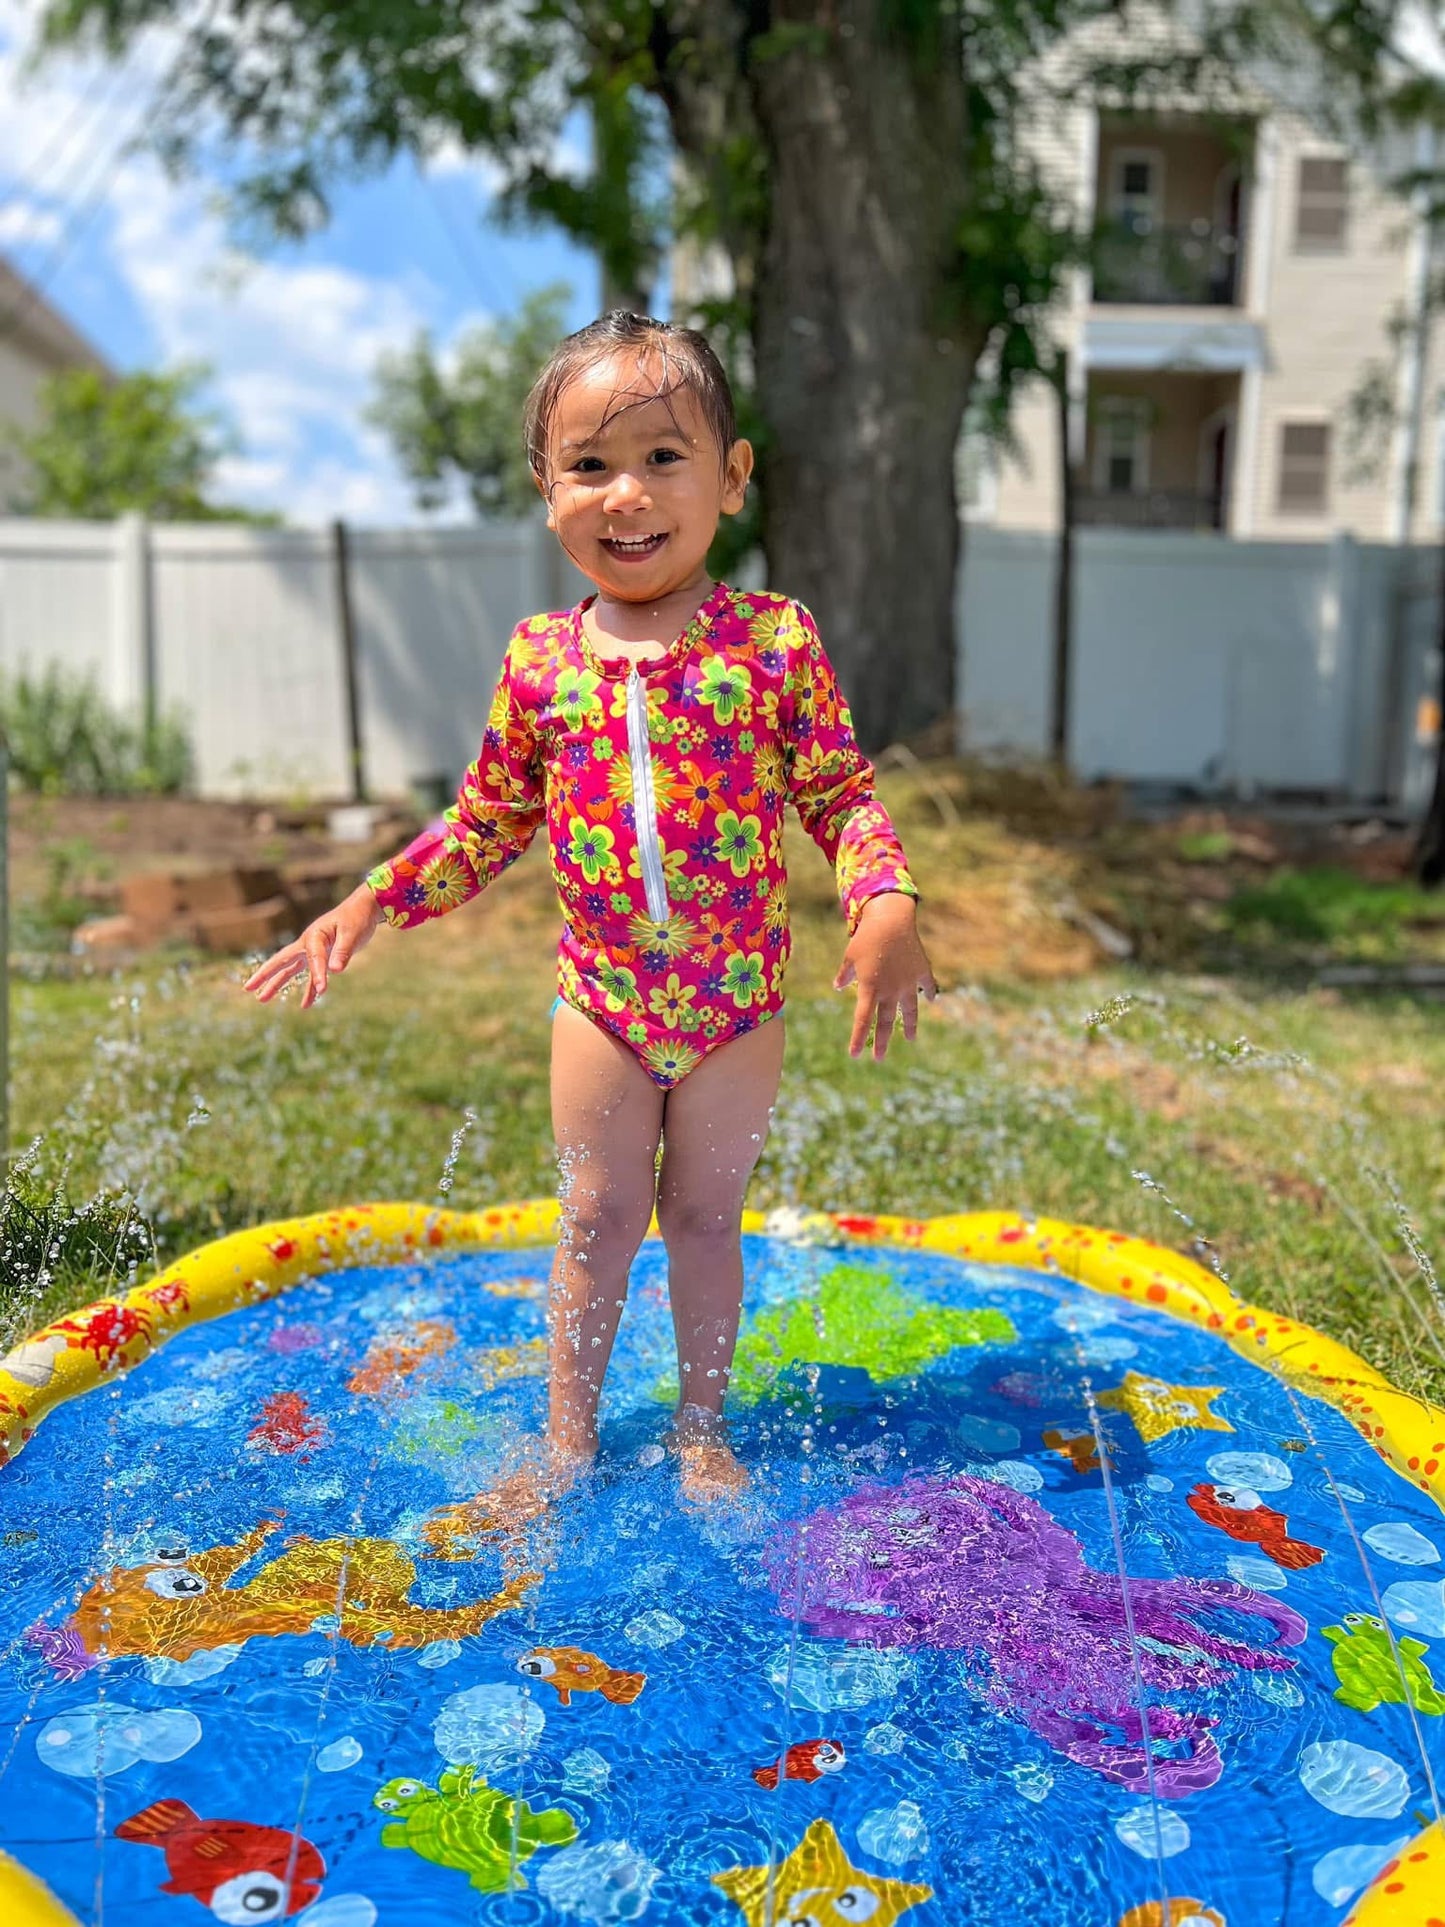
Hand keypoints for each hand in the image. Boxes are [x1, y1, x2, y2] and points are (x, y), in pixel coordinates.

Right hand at [243, 884, 380, 1009]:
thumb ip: (343, 951)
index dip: (318, 974)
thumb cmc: (357, 918)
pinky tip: (306, 1005)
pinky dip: (310, 990)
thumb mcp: (353, 934)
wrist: (363, 909)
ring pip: (291, 970)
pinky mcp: (322, 957)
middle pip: (282, 961)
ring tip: (262, 999)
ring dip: (278, 984)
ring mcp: (313, 951)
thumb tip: (335, 970)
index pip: (313, 957)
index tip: (323, 990)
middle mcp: (308, 943)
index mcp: (314, 935)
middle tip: (248, 988)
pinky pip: (311, 976)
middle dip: (265, 975)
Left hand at [833, 892, 936, 1061]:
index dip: (858, 1038)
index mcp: (870, 988)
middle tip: (878, 1059)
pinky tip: (932, 1001)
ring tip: (909, 1039)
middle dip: (881, 1042)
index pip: (863, 1020)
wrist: (892, 919)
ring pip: (910, 1011)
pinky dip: (930, 994)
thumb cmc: (866, 937)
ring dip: (909, 1026)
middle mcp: (890, 990)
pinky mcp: (922, 972)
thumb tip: (838, 986)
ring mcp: (908, 983)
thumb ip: (844, 974)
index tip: (854, 1055)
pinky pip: (927, 987)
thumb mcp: (849, 956)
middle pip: (886, 1022)